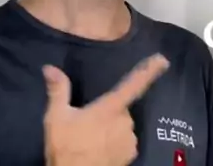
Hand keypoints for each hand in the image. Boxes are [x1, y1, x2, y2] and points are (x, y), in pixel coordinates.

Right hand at [42, 54, 169, 165]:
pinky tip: (101, 149)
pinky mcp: (131, 154)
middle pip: (120, 108)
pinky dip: (116, 142)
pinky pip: (125, 141)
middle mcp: (125, 121)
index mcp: (110, 108)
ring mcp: (130, 139)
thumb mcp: (56, 118)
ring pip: (123, 126)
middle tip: (88, 124)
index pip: (134, 84)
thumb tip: (49, 68)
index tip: (162, 59)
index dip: (149, 70)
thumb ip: (58, 91)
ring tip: (92, 139)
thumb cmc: (66, 147)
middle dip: (108, 112)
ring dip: (111, 128)